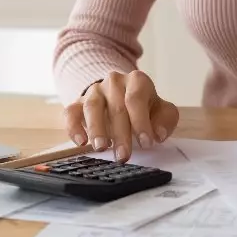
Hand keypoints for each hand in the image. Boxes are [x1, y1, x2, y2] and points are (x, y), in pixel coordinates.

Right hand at [62, 70, 179, 162]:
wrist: (121, 95)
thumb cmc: (144, 107)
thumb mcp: (161, 111)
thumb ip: (165, 120)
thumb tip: (158, 134)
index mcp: (137, 80)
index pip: (136, 98)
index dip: (141, 122)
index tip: (146, 143)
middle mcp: (114, 82)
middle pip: (116, 107)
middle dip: (120, 134)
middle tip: (123, 155)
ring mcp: (94, 91)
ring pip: (92, 107)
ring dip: (96, 129)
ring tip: (101, 148)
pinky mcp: (78, 103)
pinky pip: (70, 112)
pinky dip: (73, 127)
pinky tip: (80, 142)